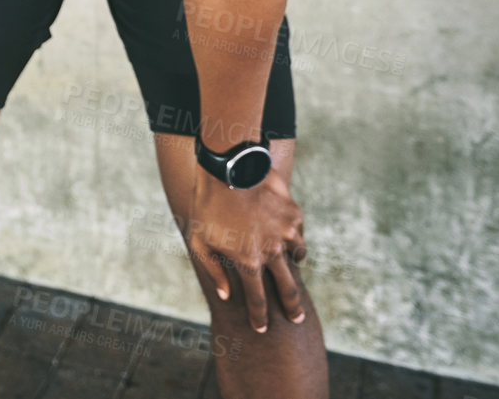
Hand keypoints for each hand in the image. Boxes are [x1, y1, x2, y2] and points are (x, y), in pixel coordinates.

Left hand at [185, 164, 307, 332]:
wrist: (229, 168)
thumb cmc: (207, 205)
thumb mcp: (200, 241)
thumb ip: (214, 271)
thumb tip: (228, 295)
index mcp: (248, 261)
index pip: (258, 300)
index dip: (260, 318)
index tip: (262, 329)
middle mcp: (272, 252)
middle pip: (287, 290)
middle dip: (292, 308)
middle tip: (297, 318)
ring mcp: (287, 234)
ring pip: (298, 259)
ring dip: (293, 266)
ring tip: (287, 268)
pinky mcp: (295, 216)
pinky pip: (298, 235)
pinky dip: (293, 239)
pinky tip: (284, 236)